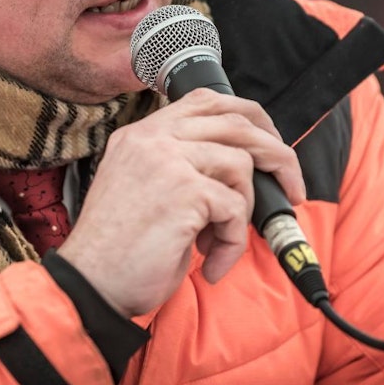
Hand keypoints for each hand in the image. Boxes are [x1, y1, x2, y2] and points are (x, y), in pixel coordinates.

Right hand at [57, 88, 304, 316]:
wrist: (91, 285)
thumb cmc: (121, 250)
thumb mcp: (147, 190)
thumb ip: (182, 167)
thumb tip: (242, 169)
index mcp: (142, 134)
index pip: (206, 100)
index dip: (250, 118)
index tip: (270, 144)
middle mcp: (152, 138)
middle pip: (236, 121)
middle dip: (277, 154)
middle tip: (292, 187)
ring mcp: (166, 159)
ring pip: (241, 165)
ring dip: (244, 212)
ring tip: (218, 242)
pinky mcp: (183, 191)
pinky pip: (236, 209)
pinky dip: (232, 242)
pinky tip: (210, 262)